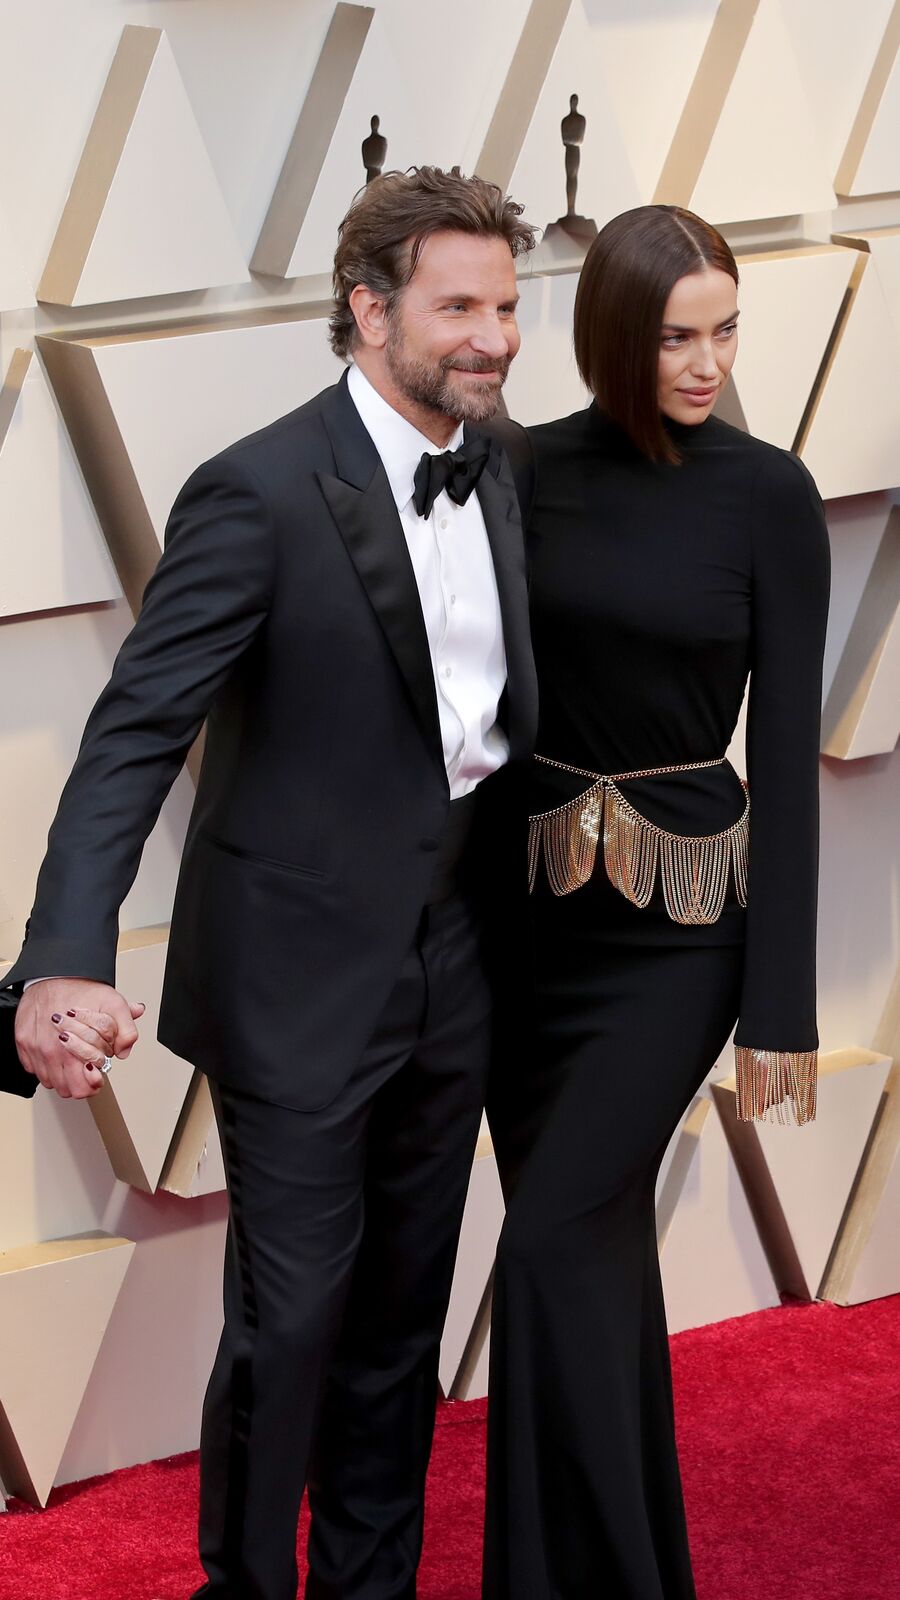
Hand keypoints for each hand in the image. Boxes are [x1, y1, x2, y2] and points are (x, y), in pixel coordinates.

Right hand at [15, 980, 145, 1099]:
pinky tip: (56, 1052)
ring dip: (62, 1075)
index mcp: (73, 1047)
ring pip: (50, 1082)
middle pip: (67, 1089)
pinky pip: (34, 1069)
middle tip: (86, 1069)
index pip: (83, 1087)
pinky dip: (45, 1065)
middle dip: (80, 1081)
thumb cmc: (81, 988)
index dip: (94, 1083)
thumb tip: (124, 1051)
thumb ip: (126, 1030)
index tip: (97, 1073)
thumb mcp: (114, 1004)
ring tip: (71, 1060)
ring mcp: (35, 1049)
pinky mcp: (23, 1043)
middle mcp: (51, 1051)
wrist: (54, 974)